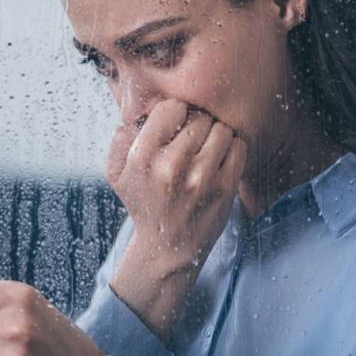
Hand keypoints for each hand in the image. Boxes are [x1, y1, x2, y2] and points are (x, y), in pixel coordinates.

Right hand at [106, 99, 246, 275]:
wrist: (168, 247)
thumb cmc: (143, 203)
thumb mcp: (116, 174)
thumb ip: (119, 140)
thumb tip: (135, 116)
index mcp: (142, 159)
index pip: (171, 108)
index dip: (175, 113)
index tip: (175, 126)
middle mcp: (170, 168)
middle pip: (199, 118)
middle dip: (197, 125)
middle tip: (192, 141)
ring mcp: (201, 179)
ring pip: (221, 129)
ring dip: (216, 135)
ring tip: (207, 149)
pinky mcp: (225, 189)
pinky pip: (238, 146)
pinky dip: (232, 149)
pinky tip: (220, 160)